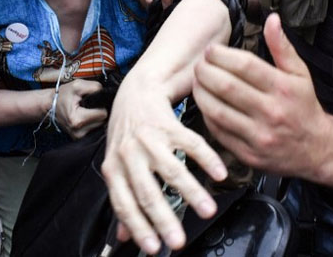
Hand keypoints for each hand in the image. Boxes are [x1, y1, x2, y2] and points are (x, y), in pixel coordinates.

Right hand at [54, 79, 108, 139]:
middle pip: (103, 121)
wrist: (51, 105)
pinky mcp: (79, 139)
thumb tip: (106, 93)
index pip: (103, 114)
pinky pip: (94, 130)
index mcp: (77, 120)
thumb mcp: (78, 85)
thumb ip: (94, 87)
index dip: (100, 105)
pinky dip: (92, 123)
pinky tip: (85, 117)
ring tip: (86, 111)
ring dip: (96, 118)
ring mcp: (78, 138)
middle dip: (98, 112)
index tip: (92, 102)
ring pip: (100, 126)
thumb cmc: (64, 95)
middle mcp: (78, 132)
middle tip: (89, 106)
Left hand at [101, 73, 226, 253]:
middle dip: (164, 220)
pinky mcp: (168, 124)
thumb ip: (122, 198)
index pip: (124, 204)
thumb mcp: (117, 165)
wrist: (135, 91)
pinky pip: (191, 144)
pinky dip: (207, 160)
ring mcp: (149, 139)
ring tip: (207, 211)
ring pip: (172, 170)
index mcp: (114, 168)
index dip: (138, 228)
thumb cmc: (127, 133)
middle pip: (147, 192)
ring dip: (192, 193)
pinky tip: (219, 174)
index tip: (153, 248)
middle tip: (179, 241)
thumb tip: (122, 236)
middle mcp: (129, 154)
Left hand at [192, 13, 332, 175]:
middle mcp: (272, 113)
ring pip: (218, 111)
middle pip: (227, 87)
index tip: (211, 50)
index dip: (222, 55)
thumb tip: (272, 18)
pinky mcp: (249, 154)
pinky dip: (206, 115)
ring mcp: (259, 136)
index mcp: (284, 89)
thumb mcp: (300, 74)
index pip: (245, 66)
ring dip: (201, 93)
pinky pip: (218, 132)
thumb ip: (282, 47)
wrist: (317, 150)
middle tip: (199, 64)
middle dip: (206, 71)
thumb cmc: (304, 106)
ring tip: (197, 81)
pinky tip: (205, 103)